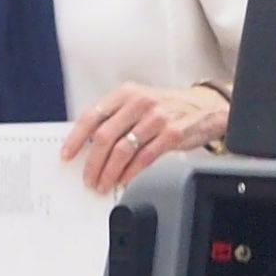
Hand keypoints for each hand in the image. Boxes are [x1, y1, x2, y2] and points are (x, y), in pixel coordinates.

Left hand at [61, 83, 229, 193]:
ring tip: (104, 183)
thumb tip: (89, 145)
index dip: (76, 138)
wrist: (207, 107)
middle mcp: (140, 102)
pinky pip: (145, 157)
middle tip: (89, 178)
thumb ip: (117, 118)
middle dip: (93, 162)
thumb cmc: (171, 107)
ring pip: (123, 149)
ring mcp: (157, 118)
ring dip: (109, 171)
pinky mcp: (172, 133)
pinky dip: (131, 172)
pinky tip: (125, 179)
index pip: (92, 115)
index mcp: (127, 93)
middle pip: (105, 136)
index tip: (67, 154)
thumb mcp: (140, 102)